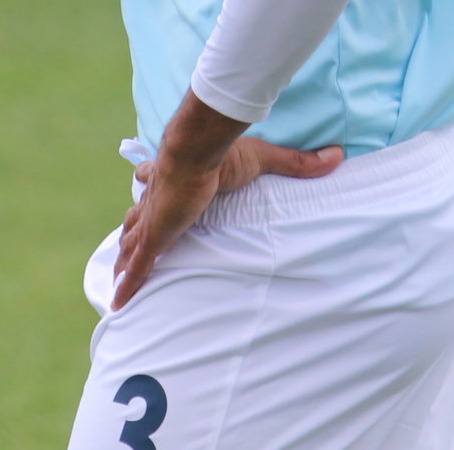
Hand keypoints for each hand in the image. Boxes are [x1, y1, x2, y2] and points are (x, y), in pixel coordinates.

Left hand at [110, 94, 342, 310]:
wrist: (197, 151)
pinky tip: (118, 302)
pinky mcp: (156, 235)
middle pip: (139, 214)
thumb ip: (297, 162)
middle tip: (127, 243)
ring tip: (117, 278)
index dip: (151, 182)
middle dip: (133, 228)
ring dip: (125, 258)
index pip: (158, 180)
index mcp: (178, 177)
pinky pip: (138, 265)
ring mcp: (155, 218)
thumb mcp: (263, 160)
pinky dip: (128, 284)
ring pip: (132, 242)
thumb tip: (336, 155)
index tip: (145, 179)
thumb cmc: (224, 153)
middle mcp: (159, 198)